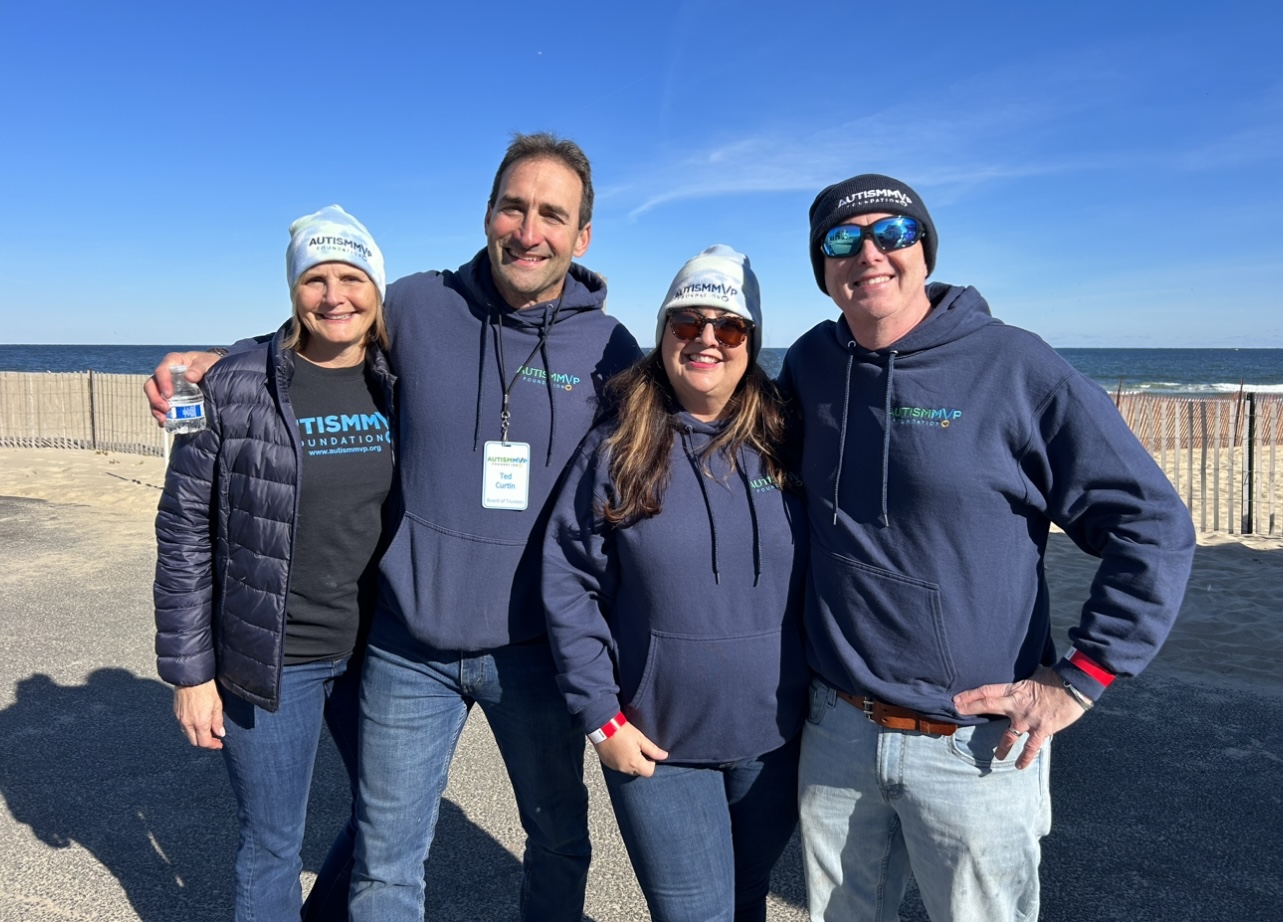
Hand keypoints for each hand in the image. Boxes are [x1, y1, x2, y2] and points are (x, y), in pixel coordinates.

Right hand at [145, 351, 220, 425]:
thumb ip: (199, 368)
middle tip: (165, 409)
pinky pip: (160, 405)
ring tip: (164, 419)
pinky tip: (165, 423)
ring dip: (156, 409)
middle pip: (152, 386)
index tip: (169, 395)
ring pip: (154, 397)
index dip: (162, 383)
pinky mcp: (169, 396)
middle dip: (155, 398)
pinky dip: (161, 414)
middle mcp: (165, 374)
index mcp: (172, 362)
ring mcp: (165, 386)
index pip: (161, 371)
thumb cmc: (207, 363)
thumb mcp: (205, 363)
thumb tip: (189, 377)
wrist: (212, 369)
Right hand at [173, 681, 225, 748]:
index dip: (212, 745)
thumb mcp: (217, 704)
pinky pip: (182, 725)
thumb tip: (220, 733)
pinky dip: (190, 728)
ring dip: (196, 736)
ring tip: (206, 731)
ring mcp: (180, 718)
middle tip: (213, 739)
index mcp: (200, 723)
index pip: (204, 742)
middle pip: (194, 741)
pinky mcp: (176, 712)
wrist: (191, 677)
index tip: (219, 744)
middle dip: (204, 743)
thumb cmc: (206, 689)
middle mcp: (188, 723)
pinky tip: (197, 722)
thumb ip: (217, 721)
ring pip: (187, 734)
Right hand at [593, 723, 667, 776]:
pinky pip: (618, 766)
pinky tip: (619, 749)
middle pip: (639, 771)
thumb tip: (664, 756)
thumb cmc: (622, 731)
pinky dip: (621, 760)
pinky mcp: (607, 764)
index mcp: (634, 764)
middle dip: (641, 762)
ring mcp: (614, 767)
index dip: (651, 762)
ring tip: (627, 747)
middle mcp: (624, 769)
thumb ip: (653, 750)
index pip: (649, 772)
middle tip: (637, 748)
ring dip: (631, 761)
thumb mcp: (640, 738)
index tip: (647, 752)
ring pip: (628, 769)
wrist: (602, 727)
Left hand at [952, 665, 1087, 768]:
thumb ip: (1023, 684)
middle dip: (971, 709)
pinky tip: (1020, 766)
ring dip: (1001, 747)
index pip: (987, 692)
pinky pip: (1031, 747)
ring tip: (996, 757)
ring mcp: (1028, 719)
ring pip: (1009, 735)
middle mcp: (1017, 705)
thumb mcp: (1034, 675)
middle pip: (988, 706)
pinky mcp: (1042, 730)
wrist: (1074, 685)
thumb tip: (1018, 683)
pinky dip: (1025, 758)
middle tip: (957, 712)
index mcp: (1015, 690)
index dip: (971, 695)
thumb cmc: (1056, 678)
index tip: (957, 699)